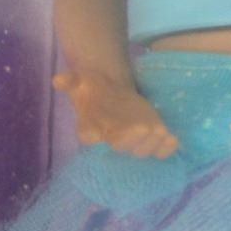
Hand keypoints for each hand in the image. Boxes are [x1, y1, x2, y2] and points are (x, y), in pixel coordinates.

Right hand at [53, 71, 179, 158]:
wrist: (112, 89)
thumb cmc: (93, 87)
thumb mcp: (80, 80)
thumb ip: (71, 80)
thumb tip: (58, 80)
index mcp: (90, 128)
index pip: (90, 137)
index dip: (95, 136)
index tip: (99, 133)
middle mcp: (111, 139)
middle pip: (120, 146)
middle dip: (132, 140)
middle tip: (143, 128)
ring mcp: (132, 141)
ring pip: (141, 149)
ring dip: (152, 143)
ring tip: (161, 131)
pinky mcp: (149, 138)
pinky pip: (158, 151)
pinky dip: (166, 149)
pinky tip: (172, 139)